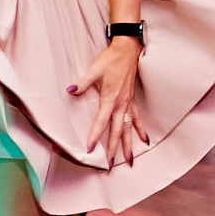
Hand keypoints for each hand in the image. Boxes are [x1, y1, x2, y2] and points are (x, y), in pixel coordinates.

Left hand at [75, 36, 145, 167]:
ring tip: (130, 161)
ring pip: (129, 129)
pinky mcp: (132, 100)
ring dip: (129, 145)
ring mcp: (128, 103)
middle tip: (110, 165)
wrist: (128, 50)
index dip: (95, 135)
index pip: (101, 121)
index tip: (90, 149)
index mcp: (111, 98)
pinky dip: (140, 130)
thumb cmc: (111, 59)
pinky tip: (144, 141)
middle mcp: (121, 104)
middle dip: (114, 149)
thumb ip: (83, 82)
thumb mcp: (94, 69)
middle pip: (117, 131)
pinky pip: (137, 119)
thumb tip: (70, 90)